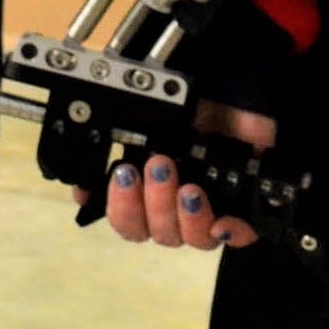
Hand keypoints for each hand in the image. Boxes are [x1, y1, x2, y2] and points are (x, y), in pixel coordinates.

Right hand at [97, 104, 278, 249]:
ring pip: (193, 238)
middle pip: (158, 233)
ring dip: (184, 215)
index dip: (122, 210)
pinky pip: (240, 236)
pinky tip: (223, 221)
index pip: (130, 223)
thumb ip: (115, 152)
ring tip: (189, 187)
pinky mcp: (246, 207)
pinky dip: (230, 232)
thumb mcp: (151, 121)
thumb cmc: (192, 106)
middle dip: (153, 203)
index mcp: (150, 192)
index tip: (122, 176)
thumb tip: (82, 188)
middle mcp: (178, 207)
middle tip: (159, 165)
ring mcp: (211, 209)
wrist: (236, 90)